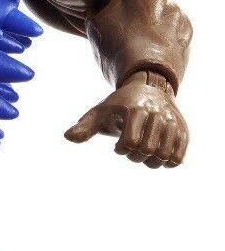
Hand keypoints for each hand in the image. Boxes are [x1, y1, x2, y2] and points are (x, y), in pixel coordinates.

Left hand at [64, 71, 188, 167]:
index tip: (118, 147)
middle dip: (135, 157)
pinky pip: (178, 157)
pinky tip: (157, 156)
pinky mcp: (183, 130)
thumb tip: (67, 137)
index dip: (122, 150)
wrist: (148, 87)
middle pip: (147, 150)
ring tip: (143, 154)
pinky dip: (167, 162)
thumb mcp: (100, 112)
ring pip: (164, 156)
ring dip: (151, 162)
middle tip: (131, 151)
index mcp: (134, 109)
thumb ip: (85, 126)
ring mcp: (171, 121)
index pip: (130, 142)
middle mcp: (155, 113)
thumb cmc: (119, 105)